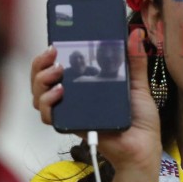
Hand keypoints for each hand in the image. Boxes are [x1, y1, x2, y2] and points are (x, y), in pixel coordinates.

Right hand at [30, 29, 161, 170]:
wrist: (143, 147)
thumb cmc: (140, 119)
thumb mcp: (139, 85)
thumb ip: (135, 61)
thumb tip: (135, 34)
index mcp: (88, 83)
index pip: (61, 65)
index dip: (51, 54)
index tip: (56, 42)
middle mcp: (75, 96)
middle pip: (43, 78)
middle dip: (40, 64)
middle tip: (53, 54)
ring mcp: (72, 111)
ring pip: (39, 96)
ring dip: (41, 81)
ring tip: (57, 73)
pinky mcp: (72, 125)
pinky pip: (49, 116)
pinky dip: (48, 104)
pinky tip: (59, 93)